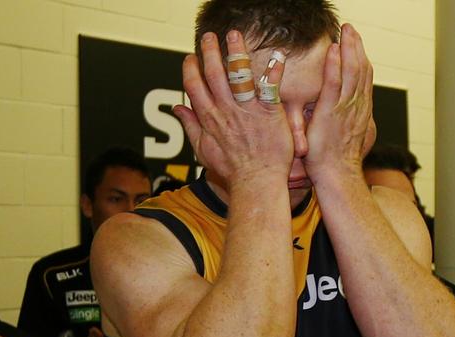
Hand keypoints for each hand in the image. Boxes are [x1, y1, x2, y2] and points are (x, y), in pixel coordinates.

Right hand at [172, 31, 293, 186]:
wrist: (256, 181)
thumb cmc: (232, 169)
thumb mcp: (203, 149)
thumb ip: (190, 126)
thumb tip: (177, 109)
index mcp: (209, 118)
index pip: (193, 86)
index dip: (190, 68)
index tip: (191, 57)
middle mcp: (225, 111)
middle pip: (213, 74)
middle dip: (209, 52)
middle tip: (209, 37)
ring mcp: (246, 110)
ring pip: (238, 75)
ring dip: (235, 53)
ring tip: (234, 36)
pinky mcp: (268, 112)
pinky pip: (269, 87)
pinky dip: (273, 70)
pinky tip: (277, 56)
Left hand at [304, 24, 375, 181]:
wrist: (337, 175)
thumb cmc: (335, 160)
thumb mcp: (343, 133)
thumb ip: (343, 117)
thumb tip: (336, 109)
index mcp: (360, 109)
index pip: (363, 77)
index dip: (360, 57)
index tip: (355, 42)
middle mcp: (356, 105)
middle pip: (361, 68)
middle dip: (356, 46)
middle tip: (350, 29)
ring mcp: (345, 108)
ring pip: (351, 71)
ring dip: (348, 48)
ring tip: (345, 31)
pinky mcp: (330, 112)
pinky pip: (334, 84)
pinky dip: (335, 65)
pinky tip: (334, 50)